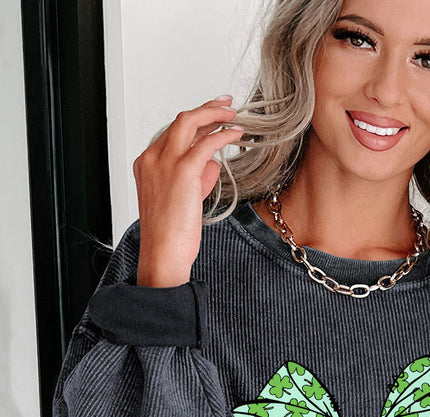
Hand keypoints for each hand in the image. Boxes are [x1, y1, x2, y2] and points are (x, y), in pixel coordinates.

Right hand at [132, 96, 245, 285]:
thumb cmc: (170, 235)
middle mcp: (152, 158)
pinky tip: (236, 133)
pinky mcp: (183, 171)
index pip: (172, 133)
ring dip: (215, 114)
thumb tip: (213, 163)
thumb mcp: (182, 200)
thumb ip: (196, 178)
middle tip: (225, 103)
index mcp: (146, 164)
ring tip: (233, 114)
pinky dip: (223, 134)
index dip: (195, 123)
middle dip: (205, 108)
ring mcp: (165, 162)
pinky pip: (206, 143)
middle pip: (180, 121)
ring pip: (190, 123)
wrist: (163, 253)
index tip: (211, 118)